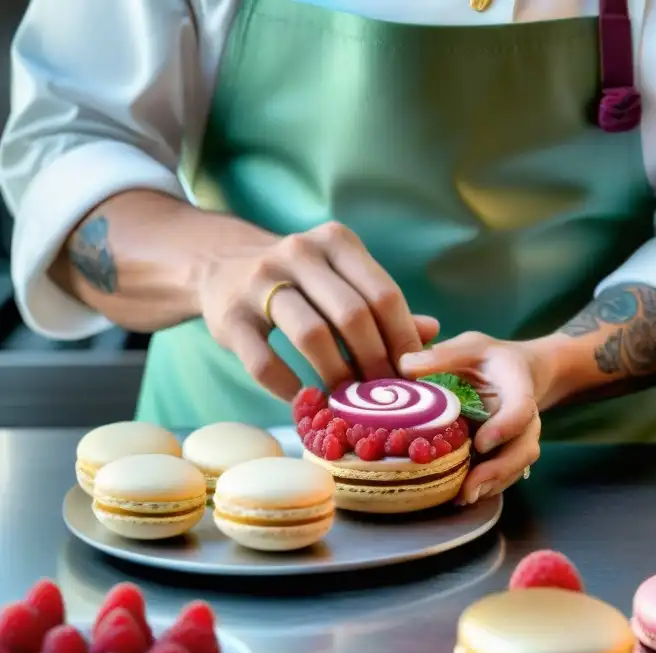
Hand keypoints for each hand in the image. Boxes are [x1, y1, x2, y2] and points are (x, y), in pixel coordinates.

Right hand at [197, 222, 438, 399]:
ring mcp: (259, 282)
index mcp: (336, 242)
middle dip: (375, 362)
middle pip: (353, 315)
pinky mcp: (230, 316)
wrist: (220, 265)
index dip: (404, 340)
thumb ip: (384, 304)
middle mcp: (299, 253)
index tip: (414, 375)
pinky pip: (265, 362)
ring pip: (312, 336)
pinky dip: (290, 389)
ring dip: (338, 377)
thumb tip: (431, 334)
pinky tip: (306, 401)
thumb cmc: (301, 280)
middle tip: (386, 396)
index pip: (383, 294)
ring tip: (351, 403)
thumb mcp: (342, 278)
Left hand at [399, 332, 546, 505]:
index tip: (481, 442)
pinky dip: (485, 487)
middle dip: (498, 470)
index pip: (521, 409)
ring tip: (462, 497)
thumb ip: (444, 355)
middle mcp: (525, 419)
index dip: (505, 427)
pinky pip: (503, 476)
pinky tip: (460, 496)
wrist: (515, 372)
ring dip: (491, 484)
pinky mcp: (506, 454)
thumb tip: (406, 366)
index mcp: (518, 388)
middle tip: (470, 486)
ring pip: (515, 468)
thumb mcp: (470, 347)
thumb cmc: (488, 359)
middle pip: (524, 449)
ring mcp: (518, 440)